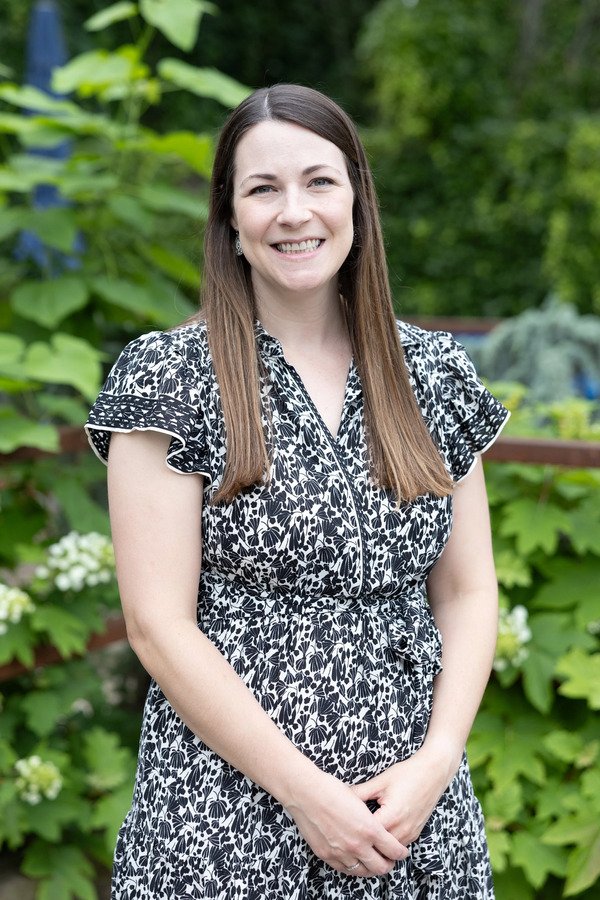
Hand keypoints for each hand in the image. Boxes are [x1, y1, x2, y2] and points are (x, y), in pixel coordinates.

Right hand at [284, 770, 409, 876]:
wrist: (306, 792)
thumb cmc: (332, 789)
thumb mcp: (360, 800)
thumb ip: (370, 819)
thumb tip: (379, 826)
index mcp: (369, 829)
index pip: (393, 850)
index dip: (401, 853)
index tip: (402, 852)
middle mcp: (357, 845)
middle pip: (381, 867)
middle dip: (388, 864)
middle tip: (390, 860)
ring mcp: (341, 852)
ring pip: (363, 871)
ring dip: (370, 868)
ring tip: (372, 861)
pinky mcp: (326, 855)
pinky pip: (344, 869)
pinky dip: (353, 867)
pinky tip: (355, 861)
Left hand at [350, 748, 450, 846]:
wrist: (434, 773)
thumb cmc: (407, 774)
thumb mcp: (380, 781)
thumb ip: (360, 792)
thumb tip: (340, 797)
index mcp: (391, 817)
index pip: (367, 836)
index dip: (353, 832)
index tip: (341, 829)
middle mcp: (402, 830)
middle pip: (378, 848)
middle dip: (364, 844)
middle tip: (347, 838)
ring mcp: (411, 834)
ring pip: (389, 851)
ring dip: (376, 847)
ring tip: (360, 838)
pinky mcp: (415, 833)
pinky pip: (398, 845)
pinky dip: (387, 844)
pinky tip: (377, 835)